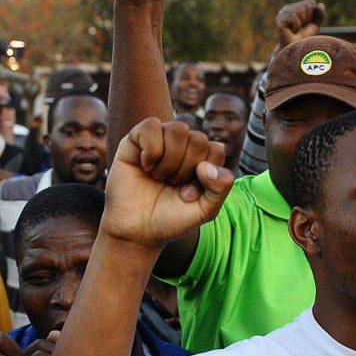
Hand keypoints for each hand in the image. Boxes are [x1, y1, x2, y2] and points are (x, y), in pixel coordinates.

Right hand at [102, 117, 231, 248]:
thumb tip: (206, 166)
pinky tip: (145, 166)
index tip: (188, 194)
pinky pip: (151, 125)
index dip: (205, 175)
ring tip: (158, 176)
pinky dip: (151, 150)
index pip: (216, 149)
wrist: (136, 230)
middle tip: (171, 185)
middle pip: (198, 139)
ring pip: (178, 128)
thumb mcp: (204, 211)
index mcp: (200, 158)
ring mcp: (159, 139)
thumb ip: (220, 189)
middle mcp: (181, 145)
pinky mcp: (135, 139)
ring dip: (169, 160)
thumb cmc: (170, 218)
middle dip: (186, 169)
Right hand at [275, 0, 325, 48]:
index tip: (306, 24)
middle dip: (308, 18)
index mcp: (295, 6)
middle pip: (306, 5)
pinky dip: (296, 26)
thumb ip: (320, 14)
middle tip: (301, 28)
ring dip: (302, 22)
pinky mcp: (279, 20)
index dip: (312, 14)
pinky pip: (294, 17)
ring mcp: (282, 13)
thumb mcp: (315, 25)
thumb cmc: (305, 38)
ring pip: (300, 10)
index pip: (310, 2)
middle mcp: (287, 8)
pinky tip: (292, 31)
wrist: (296, 50)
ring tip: (296, 30)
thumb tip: (320, 4)